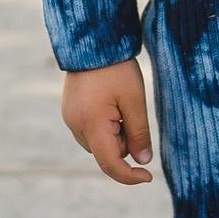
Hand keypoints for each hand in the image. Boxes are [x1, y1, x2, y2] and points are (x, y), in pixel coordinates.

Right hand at [61, 57, 154, 184]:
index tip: (148, 176)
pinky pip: (89, 130)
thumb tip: (143, 161)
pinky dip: (103, 125)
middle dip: (123, 143)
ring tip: (119, 103)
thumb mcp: (134, 100)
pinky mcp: (69, 111)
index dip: (130, 176)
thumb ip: (139, 133)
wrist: (92, 41)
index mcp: (92, 125)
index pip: (110, 164)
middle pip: (105, 153)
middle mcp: (76, 126)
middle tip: (131, 112)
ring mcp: (70, 118)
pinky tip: (108, 101)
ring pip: (97, 142)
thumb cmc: (116, 69)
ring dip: (113, 134)